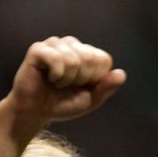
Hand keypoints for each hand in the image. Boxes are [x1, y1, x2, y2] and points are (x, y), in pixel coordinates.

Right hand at [7, 36, 126, 125]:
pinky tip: (49, 78)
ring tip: (57, 82)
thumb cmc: (63, 103)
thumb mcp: (91, 100)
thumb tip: (121, 74)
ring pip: (74, 60)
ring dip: (67, 79)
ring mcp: (54, 44)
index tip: (82, 86)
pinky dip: (56, 75)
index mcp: (86, 54)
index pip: (103, 59)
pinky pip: (57, 59)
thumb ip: (106, 88)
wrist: (36, 111)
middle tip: (67, 85)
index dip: (95, 79)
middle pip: (90, 58)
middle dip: (81, 79)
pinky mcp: (38, 49)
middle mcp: (71, 44)